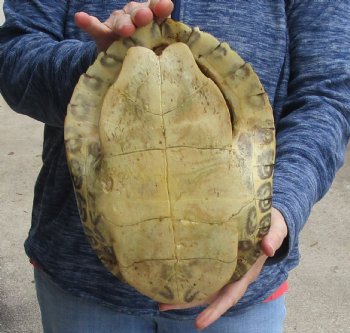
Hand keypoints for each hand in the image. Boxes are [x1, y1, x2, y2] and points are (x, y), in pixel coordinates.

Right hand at [74, 0, 173, 51]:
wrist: (121, 61)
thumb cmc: (145, 52)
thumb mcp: (157, 47)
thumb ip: (165, 42)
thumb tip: (181, 48)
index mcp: (150, 17)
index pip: (156, 9)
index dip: (160, 7)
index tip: (166, 6)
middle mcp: (133, 16)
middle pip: (137, 12)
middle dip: (141, 14)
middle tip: (145, 18)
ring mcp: (116, 24)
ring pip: (119, 20)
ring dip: (122, 23)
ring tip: (125, 29)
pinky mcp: (102, 34)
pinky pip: (94, 28)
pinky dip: (88, 23)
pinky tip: (80, 18)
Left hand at [159, 207, 287, 330]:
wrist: (268, 221)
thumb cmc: (272, 226)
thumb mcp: (276, 229)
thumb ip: (274, 237)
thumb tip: (268, 248)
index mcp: (248, 272)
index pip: (231, 295)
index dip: (216, 309)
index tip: (199, 323)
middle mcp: (234, 275)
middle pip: (211, 295)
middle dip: (189, 304)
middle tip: (163, 307)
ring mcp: (226, 269)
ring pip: (204, 286)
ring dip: (184, 294)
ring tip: (160, 299)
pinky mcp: (219, 259)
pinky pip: (203, 271)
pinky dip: (189, 276)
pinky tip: (172, 276)